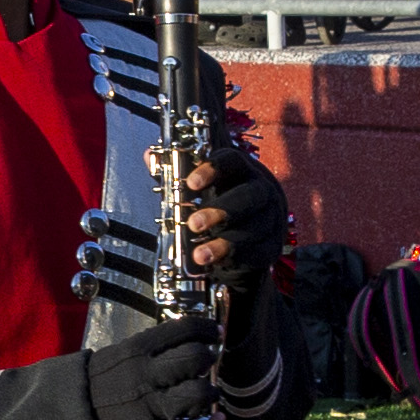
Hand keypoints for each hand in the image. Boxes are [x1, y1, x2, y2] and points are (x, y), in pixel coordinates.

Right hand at [87, 317, 224, 419]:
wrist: (74, 412)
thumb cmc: (102, 380)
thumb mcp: (120, 352)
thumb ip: (152, 347)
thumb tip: (192, 340)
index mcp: (136, 350)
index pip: (184, 330)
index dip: (207, 329)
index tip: (214, 332)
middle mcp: (144, 375)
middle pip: (195, 359)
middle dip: (207, 358)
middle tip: (207, 362)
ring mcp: (148, 407)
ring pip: (197, 395)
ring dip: (210, 393)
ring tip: (208, 392)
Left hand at [180, 149, 287, 286]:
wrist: (243, 243)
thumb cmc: (217, 208)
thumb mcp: (196, 190)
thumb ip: (174, 174)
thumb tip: (148, 156)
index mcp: (242, 171)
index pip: (233, 160)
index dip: (212, 169)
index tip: (190, 183)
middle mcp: (262, 192)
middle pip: (250, 195)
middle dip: (221, 209)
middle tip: (193, 224)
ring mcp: (271, 220)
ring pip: (254, 228)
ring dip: (224, 243)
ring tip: (199, 255)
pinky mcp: (271, 247)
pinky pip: (258, 253)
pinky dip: (234, 259)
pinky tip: (214, 264)